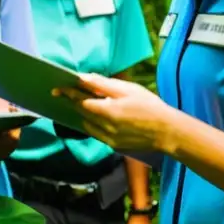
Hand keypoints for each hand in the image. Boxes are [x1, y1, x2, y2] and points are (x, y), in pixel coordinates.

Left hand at [53, 74, 176, 152]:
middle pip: (82, 113)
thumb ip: (103, 85)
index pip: (81, 102)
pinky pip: (96, 133)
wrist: (166, 132)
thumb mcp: (127, 90)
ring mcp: (108, 139)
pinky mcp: (113, 145)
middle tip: (67, 93)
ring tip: (82, 102)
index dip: (68, 94)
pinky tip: (97, 115)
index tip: (57, 89)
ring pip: (87, 124)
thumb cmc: (149, 105)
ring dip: (83, 113)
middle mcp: (105, 128)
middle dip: (74, 102)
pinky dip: (93, 123)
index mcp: (108, 112)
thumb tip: (83, 78)